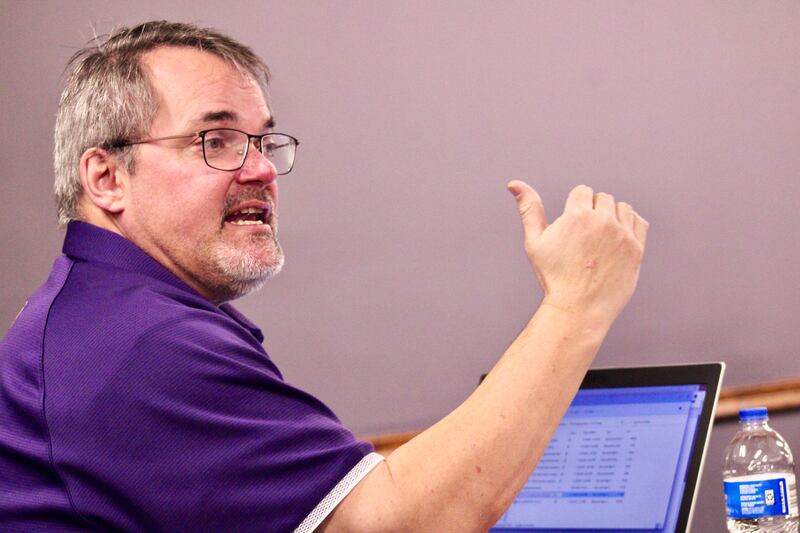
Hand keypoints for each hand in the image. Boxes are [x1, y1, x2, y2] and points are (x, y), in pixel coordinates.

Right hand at [508, 180, 648, 325]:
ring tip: (599, 239)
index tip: (572, 227)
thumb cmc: (554, 277)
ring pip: (621, 208)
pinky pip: (639, 222)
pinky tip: (617, 239)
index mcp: (578, 215)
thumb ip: (529, 208)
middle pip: (602, 197)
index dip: (574, 207)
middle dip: (593, 211)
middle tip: (584, 237)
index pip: (582, 191)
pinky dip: (629, 226)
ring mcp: (622, 235)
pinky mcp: (636, 248)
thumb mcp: (535, 241)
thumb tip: (514, 184)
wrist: (578, 308)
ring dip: (612, 217)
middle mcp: (602, 221)